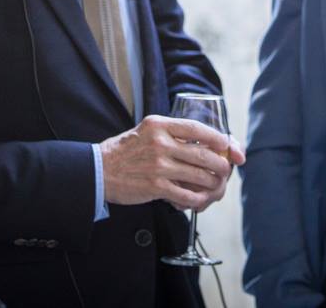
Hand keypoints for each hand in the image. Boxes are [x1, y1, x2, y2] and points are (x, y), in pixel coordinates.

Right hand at [100, 115, 244, 210]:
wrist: (98, 170)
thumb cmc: (125, 151)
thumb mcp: (146, 131)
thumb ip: (170, 133)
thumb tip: (201, 141)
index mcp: (159, 125)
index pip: (196, 128)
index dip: (217, 137)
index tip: (226, 144)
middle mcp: (160, 143)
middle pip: (203, 154)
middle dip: (220, 164)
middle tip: (225, 169)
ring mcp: (158, 165)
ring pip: (198, 175)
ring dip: (212, 183)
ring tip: (215, 185)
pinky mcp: (155, 186)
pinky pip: (186, 194)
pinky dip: (197, 199)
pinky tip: (199, 200)